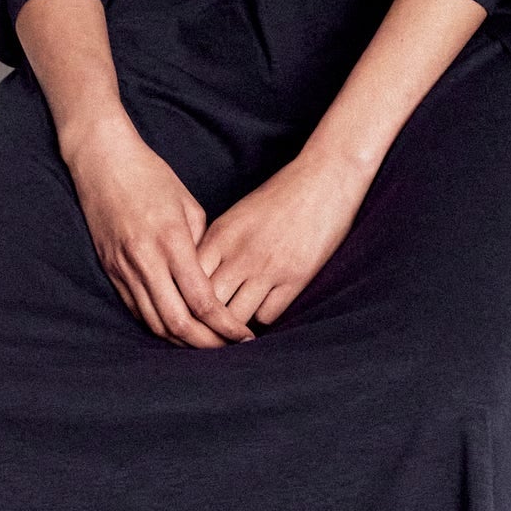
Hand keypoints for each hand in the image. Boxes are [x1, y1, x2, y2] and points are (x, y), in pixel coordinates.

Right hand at [60, 110, 256, 347]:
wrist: (101, 161)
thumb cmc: (150, 175)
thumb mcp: (187, 204)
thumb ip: (201, 244)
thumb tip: (212, 276)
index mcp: (171, 241)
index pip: (202, 299)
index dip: (225, 325)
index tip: (244, 335)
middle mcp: (146, 260)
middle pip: (178, 322)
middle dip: (206, 343)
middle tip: (229, 349)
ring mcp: (124, 268)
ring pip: (154, 322)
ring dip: (182, 341)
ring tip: (206, 345)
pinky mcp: (111, 270)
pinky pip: (137, 310)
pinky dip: (158, 326)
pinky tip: (177, 330)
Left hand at [196, 147, 374, 328]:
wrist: (325, 178)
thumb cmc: (280, 196)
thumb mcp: (238, 216)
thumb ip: (216, 246)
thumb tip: (195, 279)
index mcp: (221, 235)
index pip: (187, 281)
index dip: (185, 300)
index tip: (188, 311)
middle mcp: (240, 254)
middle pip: (207, 305)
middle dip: (204, 323)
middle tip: (206, 332)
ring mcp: (268, 267)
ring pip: (236, 318)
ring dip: (233, 327)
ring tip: (233, 331)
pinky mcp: (296, 277)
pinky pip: (268, 315)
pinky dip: (263, 318)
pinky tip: (262, 310)